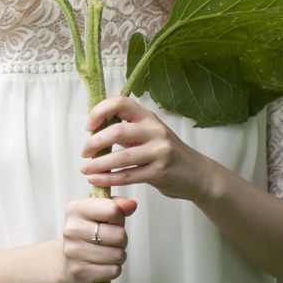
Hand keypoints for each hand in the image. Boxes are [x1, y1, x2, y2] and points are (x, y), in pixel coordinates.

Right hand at [59, 196, 137, 282]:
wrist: (68, 262)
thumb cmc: (89, 235)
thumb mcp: (101, 213)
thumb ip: (118, 205)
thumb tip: (131, 204)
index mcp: (76, 209)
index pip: (113, 210)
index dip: (118, 218)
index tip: (111, 222)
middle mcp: (72, 230)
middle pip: (119, 235)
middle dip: (122, 239)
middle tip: (111, 241)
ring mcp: (74, 252)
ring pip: (118, 255)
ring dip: (118, 256)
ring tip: (106, 253)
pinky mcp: (80, 272)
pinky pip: (113, 270)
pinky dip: (113, 269)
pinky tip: (102, 265)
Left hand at [80, 96, 216, 200]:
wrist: (197, 175)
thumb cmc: (167, 154)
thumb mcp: (150, 135)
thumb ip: (128, 130)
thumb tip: (95, 130)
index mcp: (149, 117)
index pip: (121, 102)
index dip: (100, 111)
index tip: (89, 126)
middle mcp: (155, 130)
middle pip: (117, 131)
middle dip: (95, 142)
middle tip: (84, 153)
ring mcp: (159, 151)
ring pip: (121, 156)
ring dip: (98, 164)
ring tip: (85, 170)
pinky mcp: (160, 172)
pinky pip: (128, 175)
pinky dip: (109, 179)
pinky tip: (97, 180)